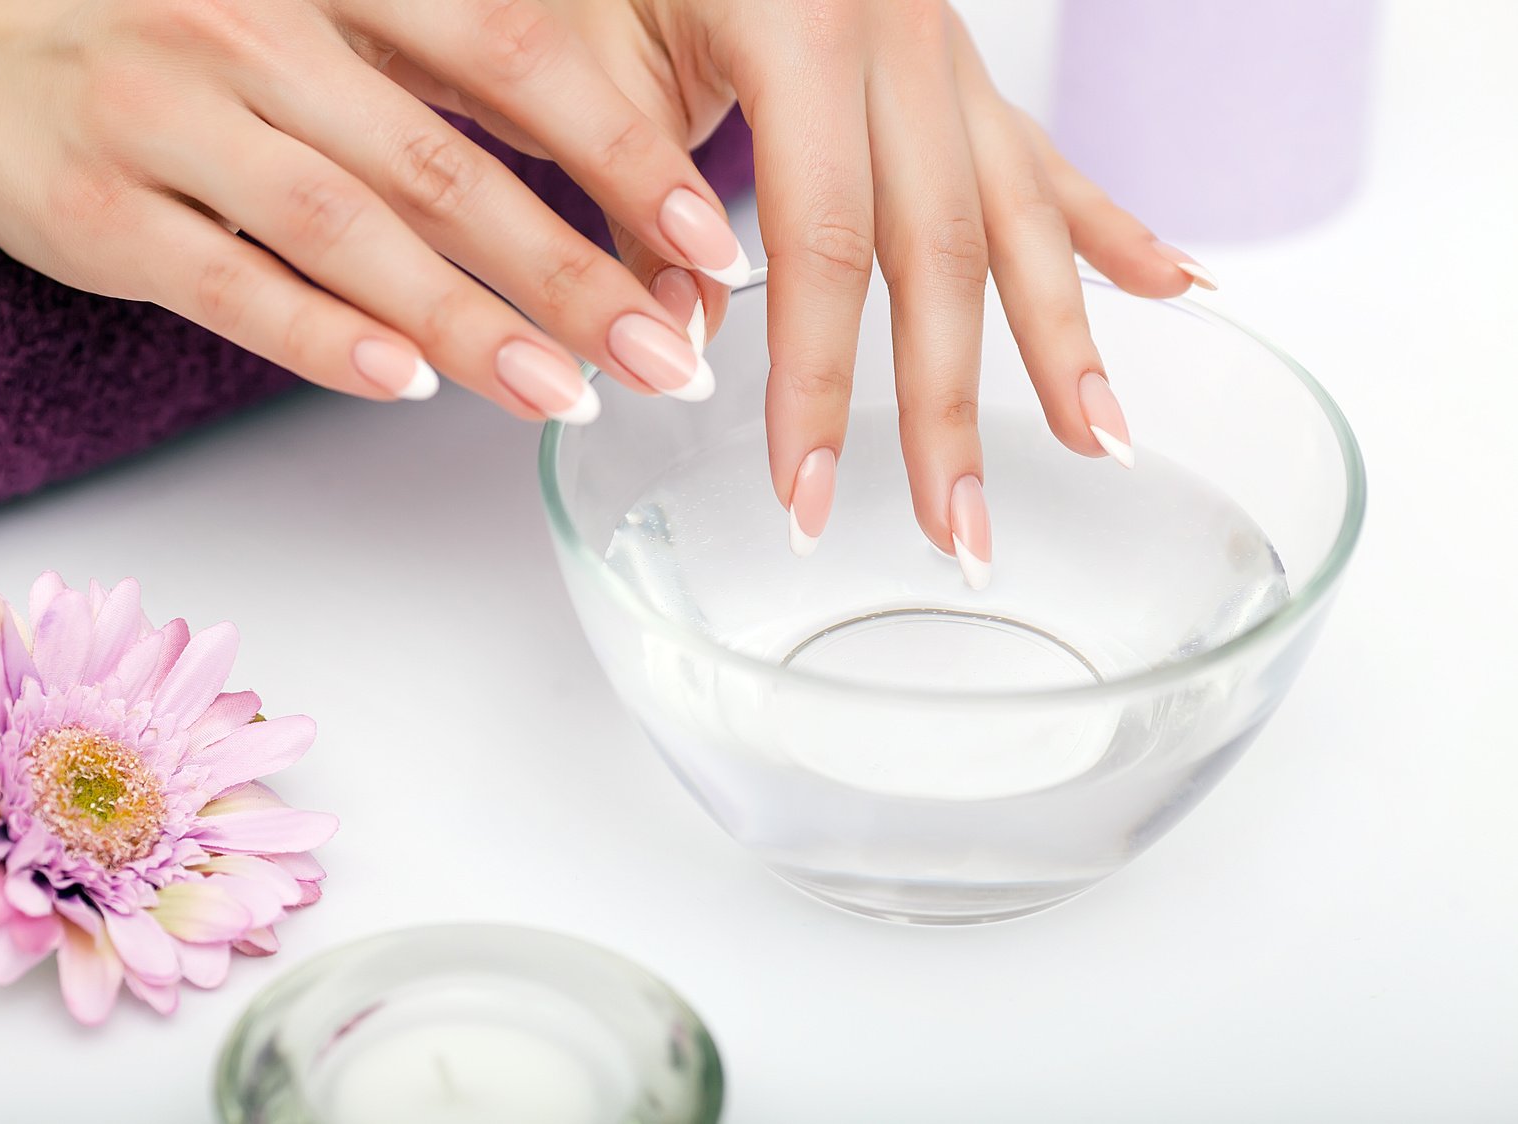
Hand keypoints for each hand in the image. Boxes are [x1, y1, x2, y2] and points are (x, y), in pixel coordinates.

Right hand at [0, 0, 746, 418]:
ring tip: (570, 393)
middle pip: (445, 164)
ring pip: (347, 232)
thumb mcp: (321, 28)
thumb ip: (442, 84)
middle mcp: (255, 29)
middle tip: (669, 352)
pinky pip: (229, 284)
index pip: (511, 54)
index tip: (705, 236)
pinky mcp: (100, 212)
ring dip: (470, 322)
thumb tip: (608, 182)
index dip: (618, 149)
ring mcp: (169, 116)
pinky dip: (323, 339)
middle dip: (573, 270)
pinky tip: (408, 387)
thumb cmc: (186, 49)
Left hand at [509, 0, 1214, 573]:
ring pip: (1018, 216)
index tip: (806, 495)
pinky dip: (1110, 230)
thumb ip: (633, 200)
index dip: (816, 381)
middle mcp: (899, 39)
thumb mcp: (589, 53)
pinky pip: (1044, 159)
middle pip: (942, 253)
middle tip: (959, 534)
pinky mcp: (961, 70)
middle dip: (951, 408)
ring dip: (1065, 340)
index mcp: (801, 24)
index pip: (823, 243)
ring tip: (1105, 444)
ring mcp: (945, 54)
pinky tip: (1178, 286)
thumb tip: (682, 343)